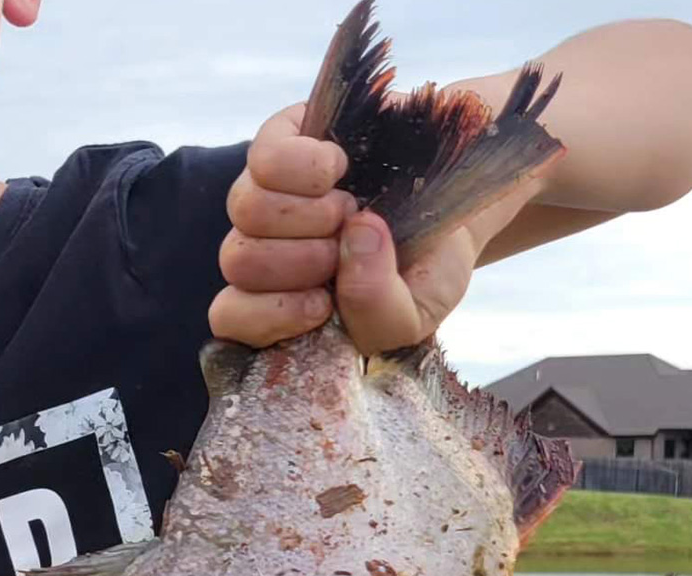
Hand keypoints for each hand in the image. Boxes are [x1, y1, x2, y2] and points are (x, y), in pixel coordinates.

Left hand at [207, 101, 543, 353]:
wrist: (458, 200)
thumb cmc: (430, 266)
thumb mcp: (422, 309)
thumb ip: (383, 315)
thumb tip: (355, 236)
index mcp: (289, 305)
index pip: (233, 320)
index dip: (268, 314)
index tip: (323, 304)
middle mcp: (266, 249)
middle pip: (240, 261)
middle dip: (307, 260)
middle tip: (350, 248)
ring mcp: (266, 193)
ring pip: (248, 210)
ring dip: (314, 214)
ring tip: (354, 210)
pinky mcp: (278, 140)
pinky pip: (265, 158)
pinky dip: (310, 165)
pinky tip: (342, 167)